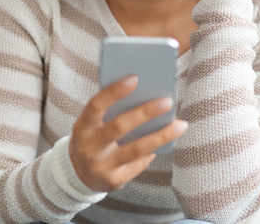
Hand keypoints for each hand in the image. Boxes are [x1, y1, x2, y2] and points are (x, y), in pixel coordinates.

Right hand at [69, 75, 187, 192]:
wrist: (79, 174)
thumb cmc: (94, 138)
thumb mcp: (93, 124)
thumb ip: (111, 111)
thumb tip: (146, 95)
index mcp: (83, 126)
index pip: (96, 105)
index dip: (114, 91)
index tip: (135, 78)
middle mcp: (88, 147)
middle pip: (119, 126)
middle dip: (145, 113)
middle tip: (167, 101)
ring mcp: (101, 165)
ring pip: (136, 149)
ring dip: (161, 136)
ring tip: (181, 125)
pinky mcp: (114, 181)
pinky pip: (139, 163)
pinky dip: (153, 151)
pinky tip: (166, 142)